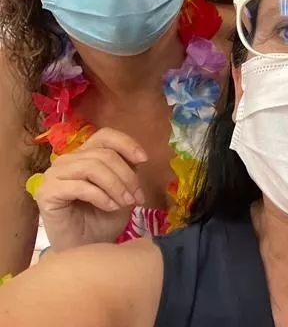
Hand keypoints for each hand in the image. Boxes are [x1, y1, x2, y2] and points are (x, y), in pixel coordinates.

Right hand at [34, 128, 147, 250]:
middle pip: (103, 154)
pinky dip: (101, 196)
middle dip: (126, 176)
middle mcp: (67, 161)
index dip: (126, 144)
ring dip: (115, 186)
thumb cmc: (102, 220)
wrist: (85, 249)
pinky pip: (79, 186)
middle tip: (137, 197)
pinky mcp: (46, 193)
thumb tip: (139, 157)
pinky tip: (110, 207)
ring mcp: (53, 175)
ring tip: (125, 203)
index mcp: (84, 155)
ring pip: (92, 167)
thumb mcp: (122, 189)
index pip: (104, 136)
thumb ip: (127, 170)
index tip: (144, 160)